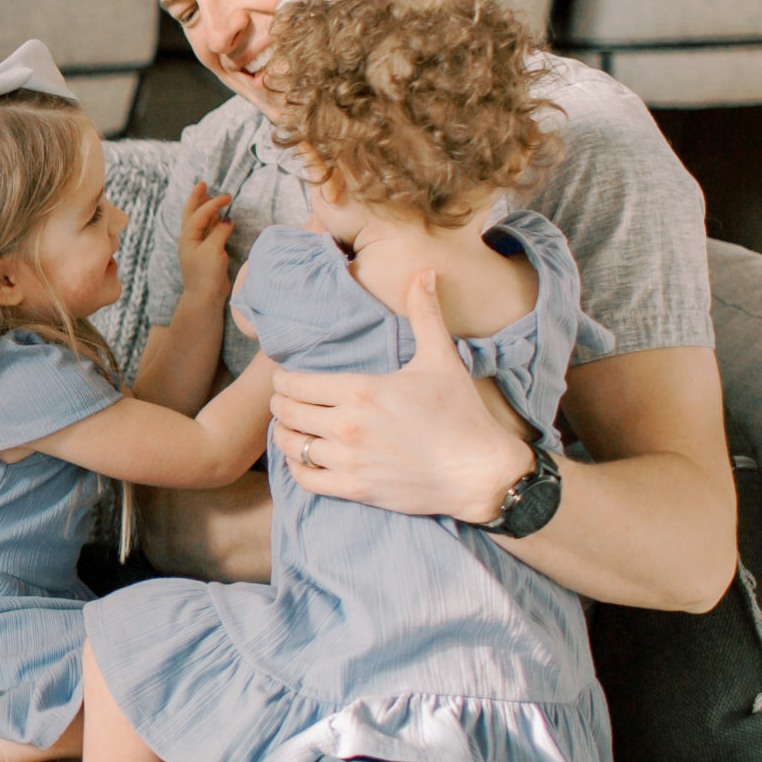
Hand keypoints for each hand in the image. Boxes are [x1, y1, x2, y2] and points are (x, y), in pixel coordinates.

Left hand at [176, 184, 234, 300]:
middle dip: (197, 198)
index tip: (228, 196)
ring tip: (209, 196)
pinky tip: (219, 217)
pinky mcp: (207, 252)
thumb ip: (220, 232)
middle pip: (192, 213)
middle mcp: (190, 239)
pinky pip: (209, 231)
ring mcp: (198, 245)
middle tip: (202, 183)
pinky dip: (213, 221)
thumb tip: (226, 220)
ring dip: (205, 208)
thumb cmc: (206, 274)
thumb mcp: (213, 250)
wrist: (205, 296)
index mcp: (188, 237)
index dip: (213, 203)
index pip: (200, 214)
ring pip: (200, 221)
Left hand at [268, 269, 531, 520]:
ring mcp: (349, 460)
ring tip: (291, 427)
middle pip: (286, 412)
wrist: (480, 472)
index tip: (287, 379)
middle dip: (280, 404)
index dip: (283, 380)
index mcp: (361, 390)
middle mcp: (347, 425)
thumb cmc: (461, 414)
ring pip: (290, 445)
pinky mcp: (355, 489)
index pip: (295, 383)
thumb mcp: (441, 359)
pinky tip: (302, 457)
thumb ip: (424, 313)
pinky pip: (304, 479)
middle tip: (285, 401)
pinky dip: (296, 467)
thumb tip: (424, 271)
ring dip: (285, 434)